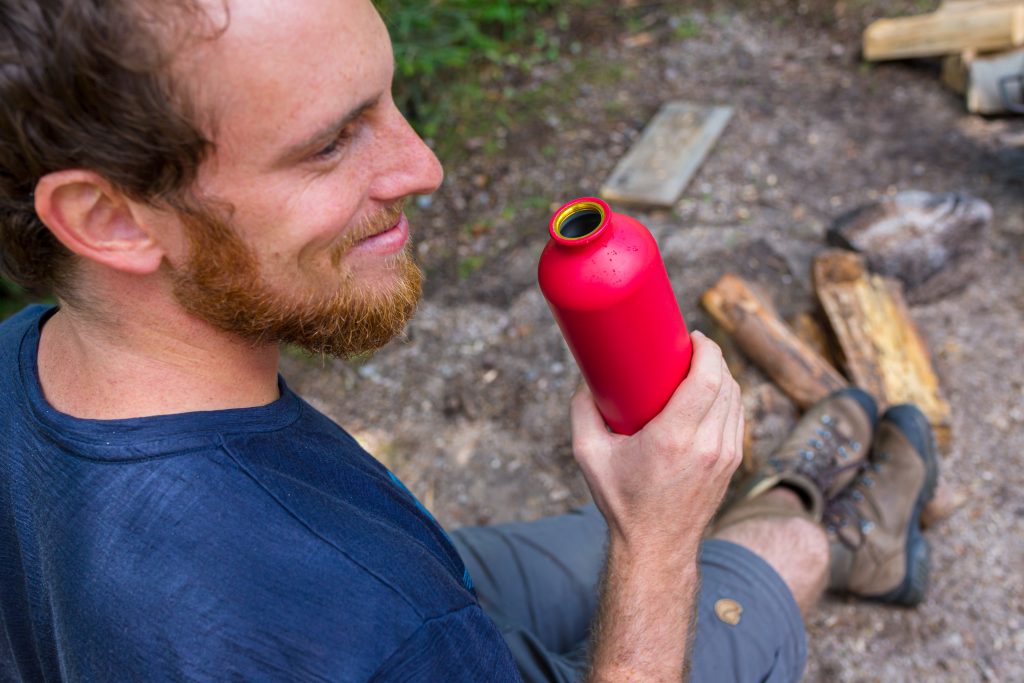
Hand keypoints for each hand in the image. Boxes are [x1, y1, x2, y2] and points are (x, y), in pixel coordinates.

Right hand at [571, 331, 742, 556]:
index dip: (707, 350)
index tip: (693, 336)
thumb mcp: (589, 456)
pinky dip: (728, 398)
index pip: (708, 380)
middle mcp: (707, 446)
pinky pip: (737, 417)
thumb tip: (586, 379)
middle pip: (726, 383)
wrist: (655, 546)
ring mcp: (725, 456)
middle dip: (713, 357)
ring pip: (736, 398)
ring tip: (699, 367)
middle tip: (690, 348)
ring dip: (722, 376)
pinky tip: (712, 392)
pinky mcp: (732, 463)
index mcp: (674, 439)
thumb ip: (583, 412)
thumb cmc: (622, 500)